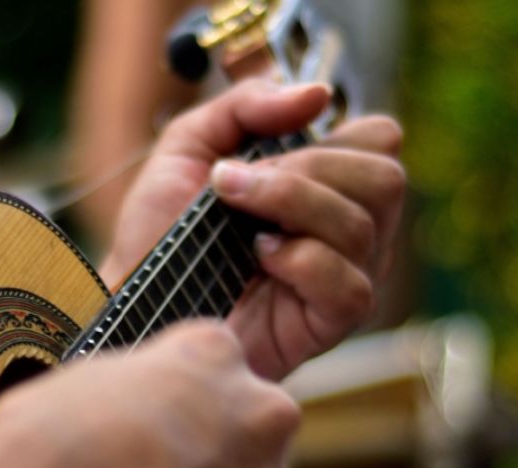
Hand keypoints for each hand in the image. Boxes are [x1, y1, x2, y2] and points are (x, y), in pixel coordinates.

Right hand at [0, 321, 299, 467]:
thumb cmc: (42, 454)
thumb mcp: (79, 387)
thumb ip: (132, 392)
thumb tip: (131, 411)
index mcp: (211, 355)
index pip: (217, 363)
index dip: (177, 400)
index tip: (147, 425)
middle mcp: (258, 417)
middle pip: (249, 432)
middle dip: (210, 457)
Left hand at [103, 79, 405, 380]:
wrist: (133, 297)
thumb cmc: (162, 230)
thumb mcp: (188, 146)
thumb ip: (245, 105)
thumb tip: (317, 94)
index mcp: (330, 183)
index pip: (380, 139)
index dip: (332, 136)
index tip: (261, 153)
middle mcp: (351, 228)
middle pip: (383, 178)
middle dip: (306, 171)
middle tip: (237, 186)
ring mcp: (348, 276)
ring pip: (362, 226)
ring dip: (290, 207)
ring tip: (239, 224)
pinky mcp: (331, 322)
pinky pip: (349, 285)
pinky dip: (301, 262)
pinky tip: (260, 259)